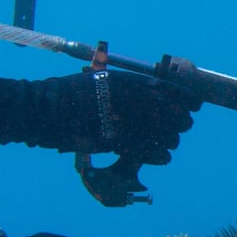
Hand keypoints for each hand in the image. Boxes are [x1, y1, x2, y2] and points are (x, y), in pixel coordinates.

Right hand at [20, 70, 201, 165]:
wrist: (41, 109)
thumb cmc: (72, 93)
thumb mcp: (103, 81)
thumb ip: (131, 87)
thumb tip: (161, 92)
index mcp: (126, 81)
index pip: (169, 90)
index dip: (187, 98)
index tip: (196, 103)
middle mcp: (127, 100)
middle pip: (170, 114)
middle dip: (180, 121)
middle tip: (182, 125)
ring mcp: (119, 121)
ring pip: (163, 134)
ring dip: (170, 139)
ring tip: (171, 142)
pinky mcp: (112, 143)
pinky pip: (147, 151)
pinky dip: (159, 155)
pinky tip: (164, 156)